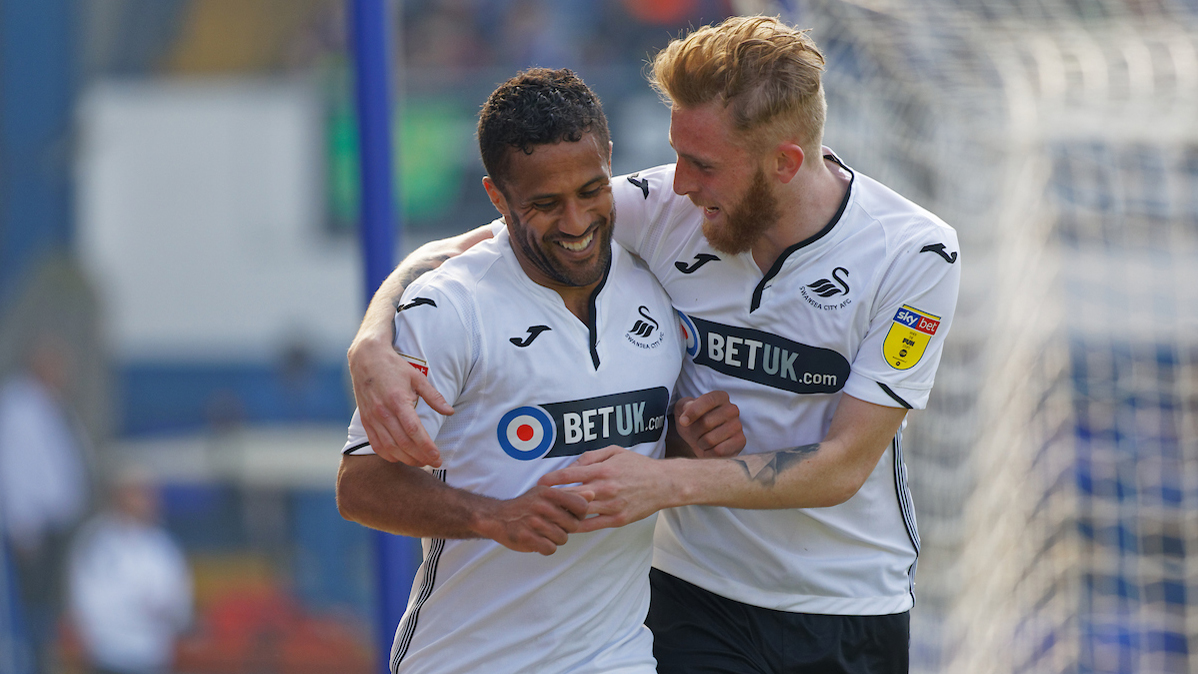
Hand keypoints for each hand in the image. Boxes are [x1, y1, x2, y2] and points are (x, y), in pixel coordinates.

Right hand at [348, 324, 453, 466]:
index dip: (426, 447)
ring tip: (421, 462)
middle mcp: (383, 412)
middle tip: (434, 463)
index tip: (438, 457)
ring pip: (390, 447)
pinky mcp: (365, 421)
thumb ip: (434, 397)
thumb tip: (450, 412)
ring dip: (406, 459)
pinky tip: (400, 458)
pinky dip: (388, 455)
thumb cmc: (394, 367)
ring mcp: (372, 418)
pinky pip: (376, 445)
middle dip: (420, 457)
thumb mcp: (417, 377)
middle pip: (403, 443)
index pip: (414, 430)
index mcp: (397, 400)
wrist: (366, 359)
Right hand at [474, 486, 592, 555]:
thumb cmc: (526, 505)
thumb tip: (593, 494)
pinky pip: (550, 549)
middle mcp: (542, 506)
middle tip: (554, 526)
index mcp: (549, 493)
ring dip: (556, 539)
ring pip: (562, 538)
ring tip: (545, 533)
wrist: (497, 517)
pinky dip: (546, 547)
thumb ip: (570, 495)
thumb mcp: (546, 494)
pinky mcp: (527, 538)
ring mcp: (534, 522)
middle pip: (573, 525)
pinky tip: (538, 541)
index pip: (581, 506)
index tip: (571, 516)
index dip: (579, 514)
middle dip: (567, 529)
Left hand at [539, 447, 668, 532]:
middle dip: (553, 498)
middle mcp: (605, 488)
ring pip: (580, 512)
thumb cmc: (638, 466)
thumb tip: (572, 466)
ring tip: (549, 515)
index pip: (570, 475)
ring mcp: (612, 506)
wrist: (664, 484)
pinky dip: (577, 526)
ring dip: (563, 513)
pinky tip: (567, 525)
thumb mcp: (615, 452)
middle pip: (571, 495)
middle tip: (539, 500)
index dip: (552, 479)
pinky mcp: (618, 519)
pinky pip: (592, 526)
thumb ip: (591, 457)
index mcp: (603, 470)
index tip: (540, 483)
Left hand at [673, 391, 744, 457]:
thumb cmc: (693, 423)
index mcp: (720, 397)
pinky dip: (709, 453)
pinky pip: (719, 451)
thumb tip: (688, 408)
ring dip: (700, 443)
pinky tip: (710, 449)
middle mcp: (732, 409)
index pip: (708, 400)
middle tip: (694, 434)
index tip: (683, 422)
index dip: (693, 411)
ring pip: (710, 439)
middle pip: (706, 422)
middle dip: (694, 432)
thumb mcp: (683, 410)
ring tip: (702, 441)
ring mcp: (737, 425)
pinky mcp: (740, 441)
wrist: (701, 441)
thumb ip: (684, 405)